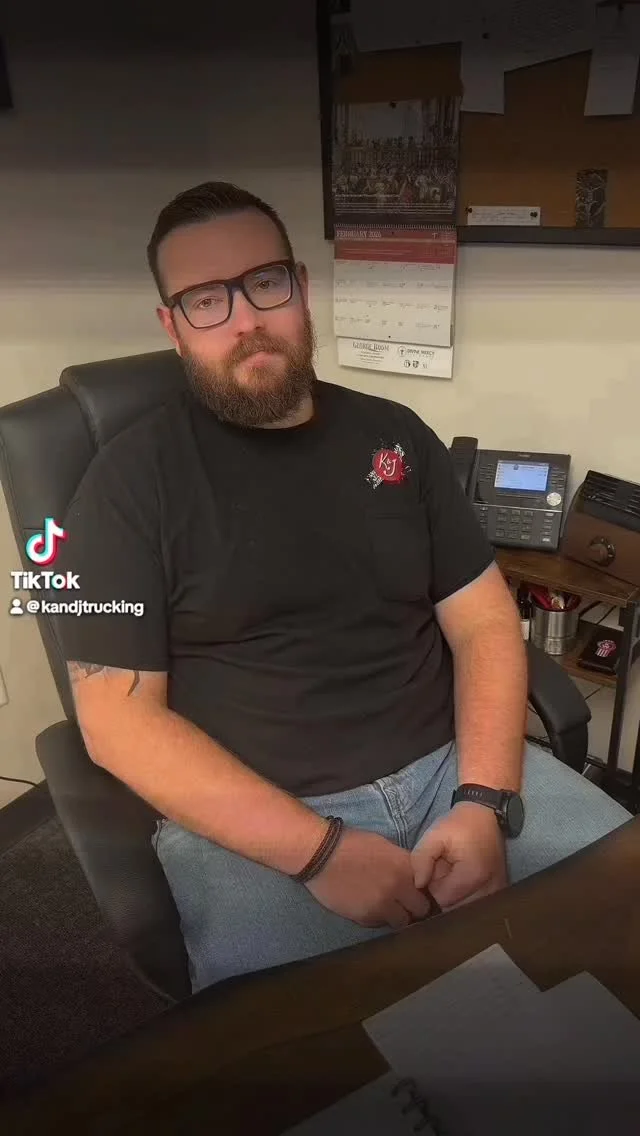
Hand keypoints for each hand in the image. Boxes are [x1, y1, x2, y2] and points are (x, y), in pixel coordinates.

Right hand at [305, 826, 432, 929]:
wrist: (320, 854)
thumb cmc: (351, 844)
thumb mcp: (384, 846)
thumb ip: (402, 863)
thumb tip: (414, 878)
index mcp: (405, 866)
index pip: (429, 887)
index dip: (424, 890)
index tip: (419, 891)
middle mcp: (399, 887)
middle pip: (421, 910)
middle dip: (415, 907)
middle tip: (405, 903)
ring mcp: (383, 905)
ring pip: (403, 922)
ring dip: (397, 916)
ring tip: (386, 907)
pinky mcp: (365, 917)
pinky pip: (380, 924)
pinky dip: (378, 918)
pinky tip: (368, 907)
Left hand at [411, 803, 507, 910]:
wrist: (486, 816)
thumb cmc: (460, 824)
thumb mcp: (435, 834)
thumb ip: (421, 859)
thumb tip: (419, 884)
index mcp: (473, 876)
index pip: (442, 900)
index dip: (432, 887)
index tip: (434, 870)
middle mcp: (489, 890)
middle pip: (456, 909)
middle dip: (445, 894)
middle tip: (444, 871)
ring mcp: (497, 893)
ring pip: (466, 909)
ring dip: (456, 896)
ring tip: (454, 874)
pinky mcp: (499, 892)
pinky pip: (477, 905)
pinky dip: (467, 896)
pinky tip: (463, 879)